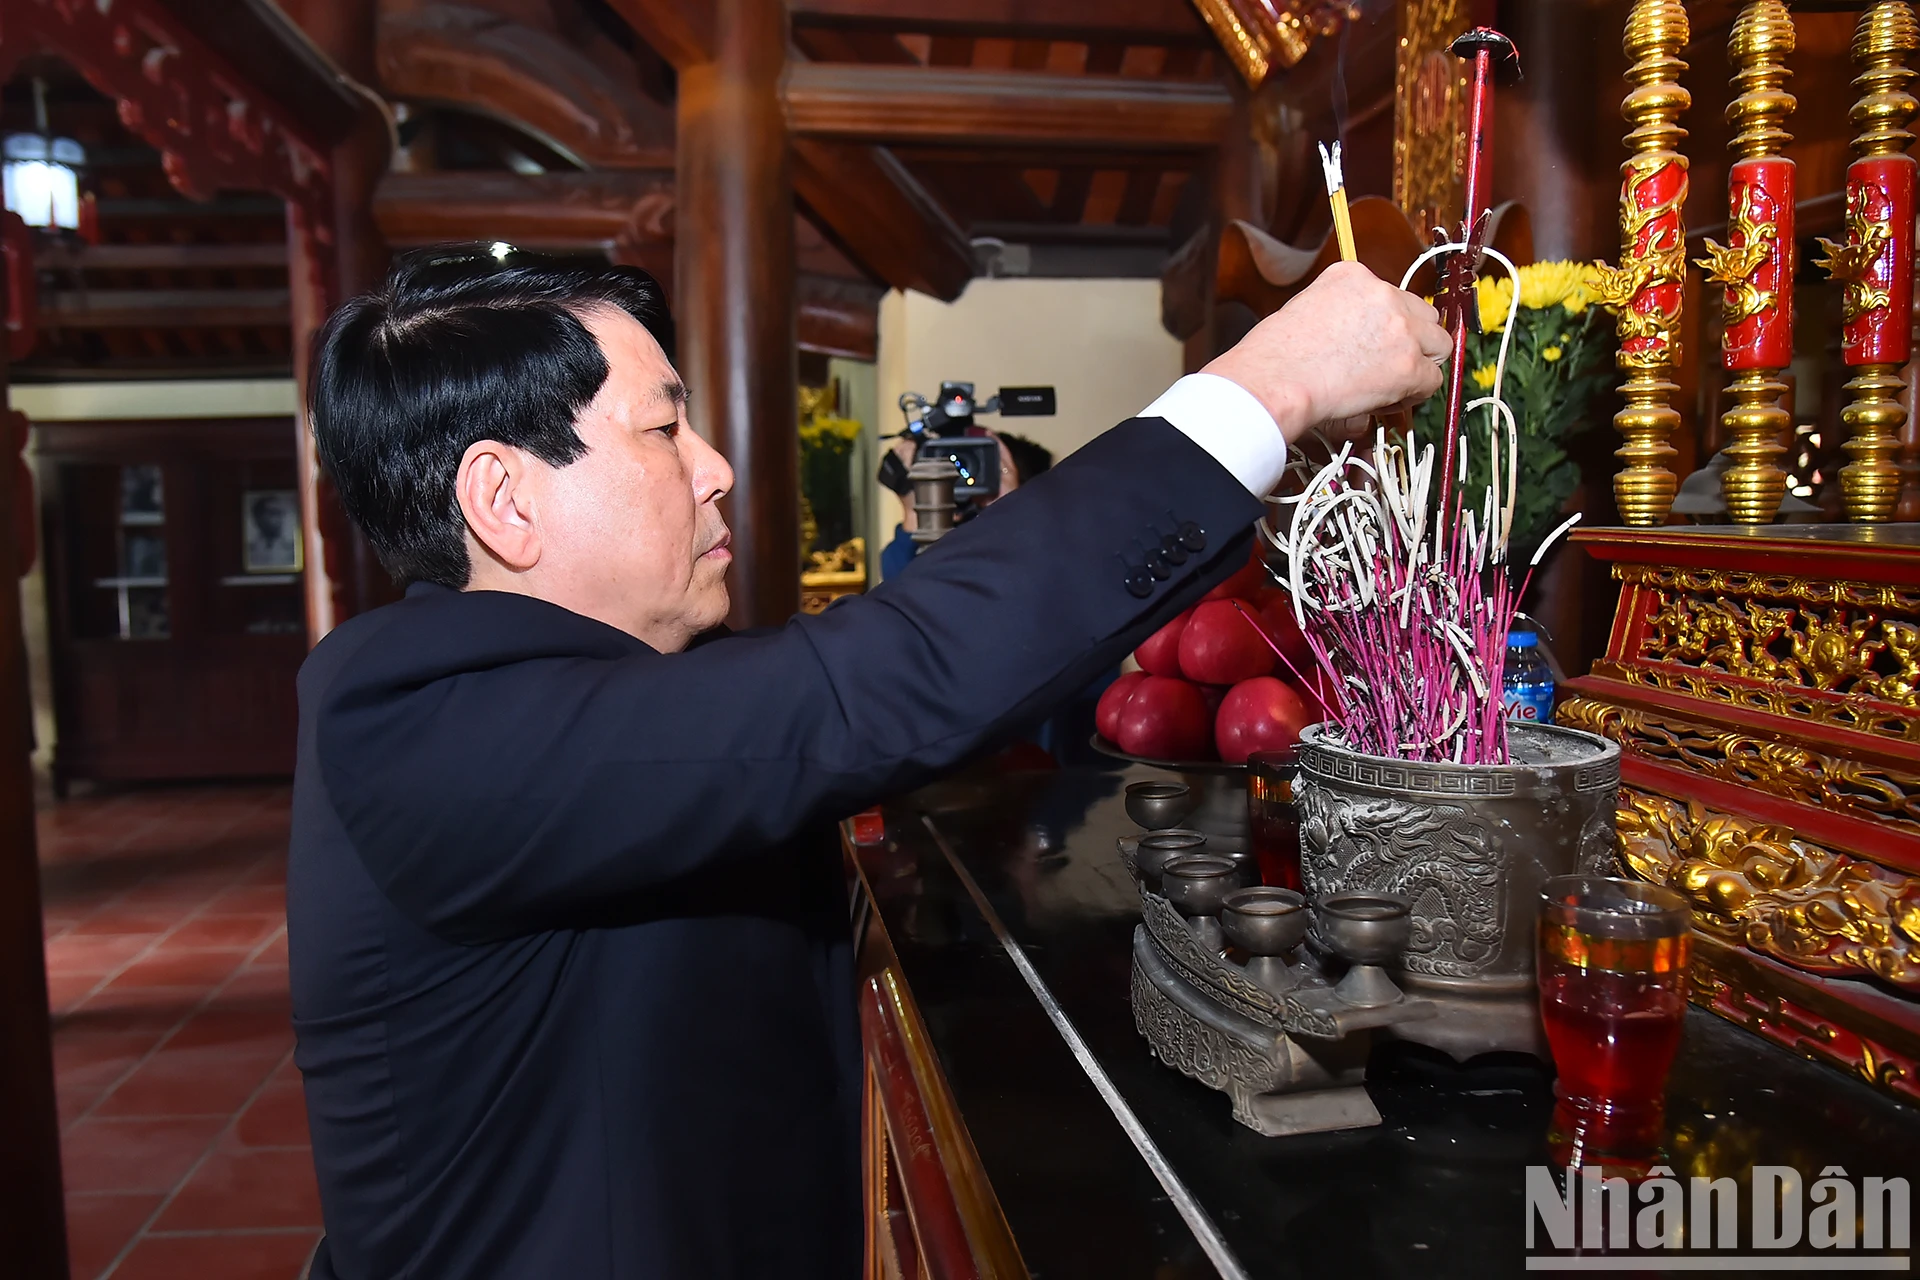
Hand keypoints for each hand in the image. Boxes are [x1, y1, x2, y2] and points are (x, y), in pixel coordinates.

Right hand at [1202, 261, 1450, 443]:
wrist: (1275, 380)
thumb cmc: (1274, 356)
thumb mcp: (1304, 308)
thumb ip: (1340, 313)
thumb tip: (1356, 340)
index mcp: (1353, 275)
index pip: (1390, 296)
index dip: (1385, 325)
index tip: (1372, 344)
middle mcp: (1382, 294)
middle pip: (1422, 315)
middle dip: (1410, 340)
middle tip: (1386, 364)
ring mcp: (1400, 328)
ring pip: (1438, 345)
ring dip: (1420, 364)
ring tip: (1390, 384)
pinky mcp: (1408, 365)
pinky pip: (1432, 381)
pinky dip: (1414, 394)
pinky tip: (1385, 400)